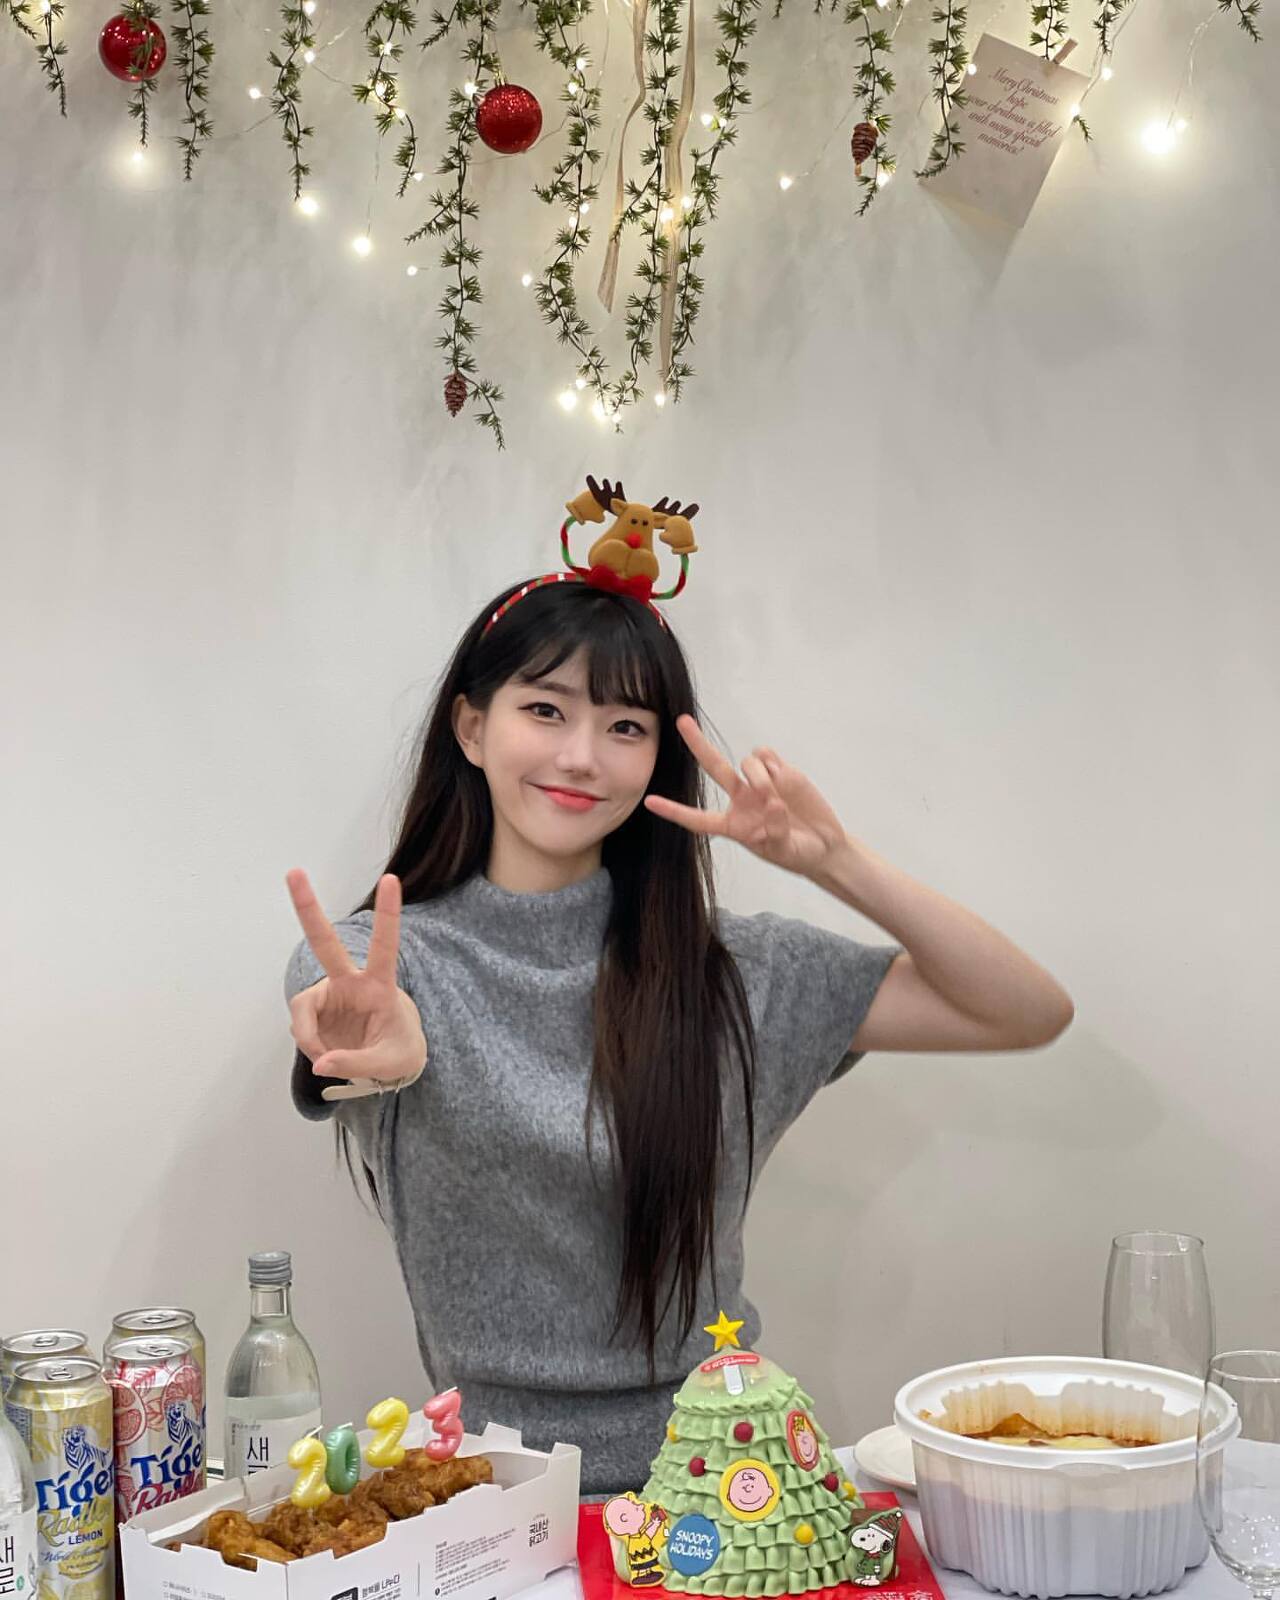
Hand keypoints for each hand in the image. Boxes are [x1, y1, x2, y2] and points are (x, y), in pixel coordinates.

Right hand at [286, 869, 427, 1097]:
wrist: (392, 1057)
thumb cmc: (399, 1050)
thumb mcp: (389, 1064)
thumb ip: (356, 1064)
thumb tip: (320, 1062)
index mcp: (380, 986)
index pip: (385, 946)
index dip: (387, 914)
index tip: (391, 879)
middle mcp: (351, 982)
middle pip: (324, 943)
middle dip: (307, 908)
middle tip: (294, 872)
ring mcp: (329, 995)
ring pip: (303, 1009)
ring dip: (309, 1038)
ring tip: (327, 1060)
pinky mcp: (315, 1011)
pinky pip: (301, 1029)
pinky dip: (309, 1047)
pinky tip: (325, 1055)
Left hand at [643, 715, 848, 877]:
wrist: (824, 844)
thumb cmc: (797, 852)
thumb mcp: (783, 850)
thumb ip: (774, 830)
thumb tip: (771, 803)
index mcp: (733, 825)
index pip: (698, 819)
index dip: (675, 811)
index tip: (649, 802)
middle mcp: (741, 799)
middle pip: (714, 767)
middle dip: (697, 743)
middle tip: (681, 721)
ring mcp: (760, 782)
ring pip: (746, 761)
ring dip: (759, 776)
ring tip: (775, 796)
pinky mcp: (781, 771)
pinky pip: (767, 756)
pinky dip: (773, 765)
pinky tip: (784, 779)